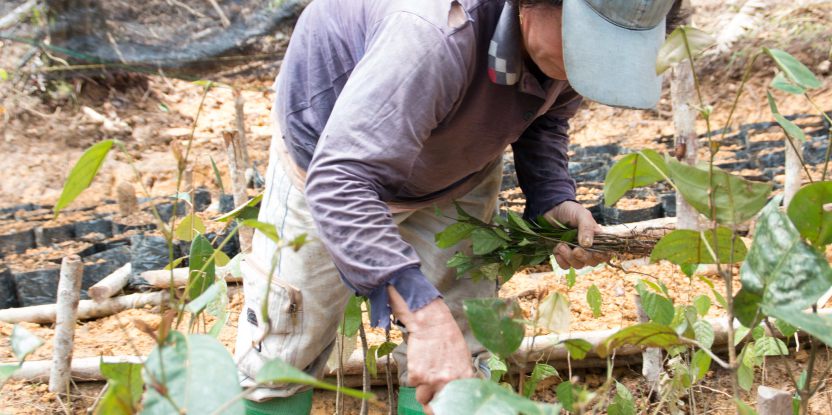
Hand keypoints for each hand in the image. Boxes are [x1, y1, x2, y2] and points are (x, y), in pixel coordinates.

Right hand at [388, 288, 473, 413]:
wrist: (431, 323)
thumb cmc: (448, 336)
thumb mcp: (463, 356)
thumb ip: (462, 375)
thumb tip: (460, 388)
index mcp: (464, 378)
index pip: (459, 403)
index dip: (450, 407)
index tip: (446, 407)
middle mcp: (449, 383)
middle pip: (438, 408)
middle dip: (433, 408)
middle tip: (431, 404)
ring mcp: (432, 381)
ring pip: (422, 398)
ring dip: (422, 392)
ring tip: (424, 379)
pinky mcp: (416, 376)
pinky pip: (413, 383)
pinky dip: (414, 376)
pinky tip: (418, 362)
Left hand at [544, 201, 608, 268]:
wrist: (552, 209)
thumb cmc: (570, 211)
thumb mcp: (581, 215)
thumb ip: (587, 228)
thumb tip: (588, 245)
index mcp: (597, 238)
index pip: (605, 253)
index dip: (602, 256)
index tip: (595, 253)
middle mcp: (588, 248)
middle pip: (592, 262)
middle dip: (583, 257)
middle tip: (575, 250)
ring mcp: (576, 253)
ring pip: (578, 265)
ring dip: (570, 258)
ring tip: (561, 245)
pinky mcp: (563, 256)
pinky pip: (565, 266)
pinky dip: (561, 261)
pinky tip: (556, 250)